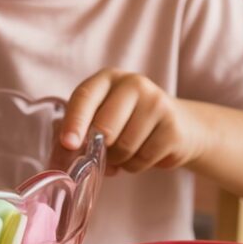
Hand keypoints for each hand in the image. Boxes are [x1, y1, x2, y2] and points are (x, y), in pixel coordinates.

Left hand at [59, 69, 204, 173]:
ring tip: (125, 152)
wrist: (178, 124)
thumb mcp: (103, 113)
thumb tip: (64, 149)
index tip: (68, 144)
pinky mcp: (172, 127)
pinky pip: (143, 158)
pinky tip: (142, 154)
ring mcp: (156, 103)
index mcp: (108, 78)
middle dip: (99, 149)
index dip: (74, 121)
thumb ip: (82, 126)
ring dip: (119, 160)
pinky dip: (136, 165)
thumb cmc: (128, 121)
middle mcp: (134, 84)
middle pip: (105, 127)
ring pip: (124, 146)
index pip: (85, 97)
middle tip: (101, 154)